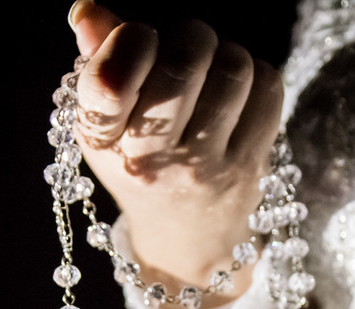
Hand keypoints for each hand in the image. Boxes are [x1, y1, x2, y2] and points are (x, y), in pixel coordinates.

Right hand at [68, 0, 283, 305]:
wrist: (189, 240)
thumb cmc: (140, 165)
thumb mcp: (105, 126)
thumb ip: (97, 63)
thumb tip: (87, 11)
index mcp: (104, 144)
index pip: (108, 84)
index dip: (126, 43)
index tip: (137, 37)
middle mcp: (153, 161)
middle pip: (182, 64)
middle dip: (186, 36)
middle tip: (183, 44)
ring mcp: (207, 166)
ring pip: (232, 69)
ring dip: (224, 52)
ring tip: (210, 67)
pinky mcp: (252, 164)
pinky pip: (266, 86)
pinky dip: (253, 71)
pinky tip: (235, 88)